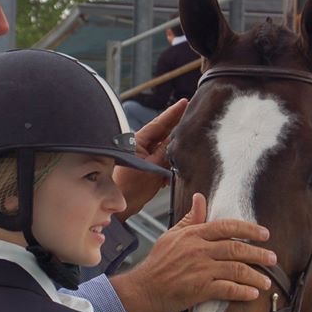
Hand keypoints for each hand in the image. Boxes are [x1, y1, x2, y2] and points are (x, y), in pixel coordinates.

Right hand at [110, 193, 276, 311]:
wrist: (145, 287)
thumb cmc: (159, 261)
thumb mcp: (173, 234)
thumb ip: (192, 218)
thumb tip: (200, 197)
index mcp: (194, 234)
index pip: (226, 227)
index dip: (248, 229)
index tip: (264, 234)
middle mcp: (199, 250)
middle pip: (236, 249)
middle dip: (258, 254)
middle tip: (272, 258)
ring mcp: (201, 270)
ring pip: (236, 270)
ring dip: (255, 276)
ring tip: (266, 282)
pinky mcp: (200, 289)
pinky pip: (227, 289)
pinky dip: (242, 292)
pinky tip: (252, 294)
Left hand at [113, 98, 187, 218]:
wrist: (118, 209)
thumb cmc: (129, 188)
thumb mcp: (153, 168)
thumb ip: (166, 152)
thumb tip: (178, 137)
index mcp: (138, 141)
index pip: (159, 123)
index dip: (174, 112)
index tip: (185, 102)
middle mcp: (139, 146)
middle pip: (163, 134)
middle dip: (177, 129)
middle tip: (193, 118)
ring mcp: (142, 157)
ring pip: (163, 149)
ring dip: (174, 152)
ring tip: (188, 147)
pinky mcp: (145, 168)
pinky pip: (161, 161)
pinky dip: (168, 165)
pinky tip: (173, 173)